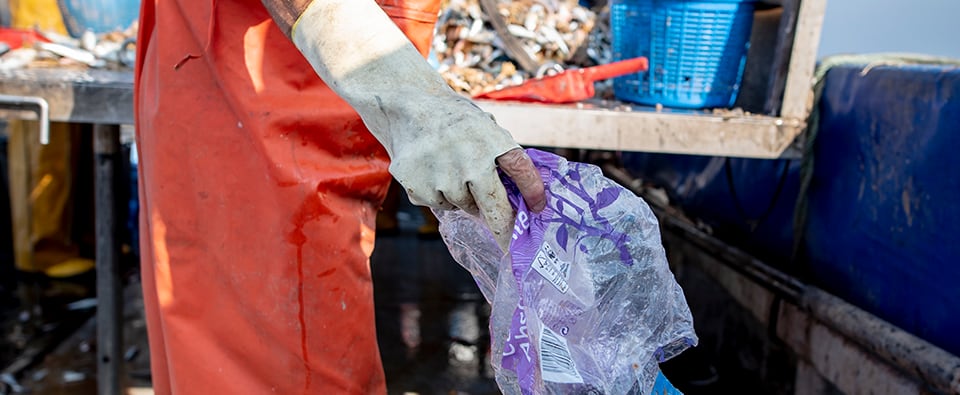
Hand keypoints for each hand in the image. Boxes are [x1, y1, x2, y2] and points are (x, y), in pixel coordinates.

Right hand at [387, 109, 544, 251]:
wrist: (409, 107)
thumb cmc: (454, 121)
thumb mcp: (484, 127)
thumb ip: (499, 156)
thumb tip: (519, 197)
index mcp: (491, 141)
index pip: (521, 170)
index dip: (533, 191)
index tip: (538, 208)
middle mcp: (470, 161)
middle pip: (494, 207)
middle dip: (504, 230)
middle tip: (509, 245)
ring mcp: (443, 177)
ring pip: (464, 206)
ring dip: (464, 197)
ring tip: (451, 169)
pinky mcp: (419, 187)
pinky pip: (438, 204)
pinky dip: (438, 194)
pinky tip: (431, 171)